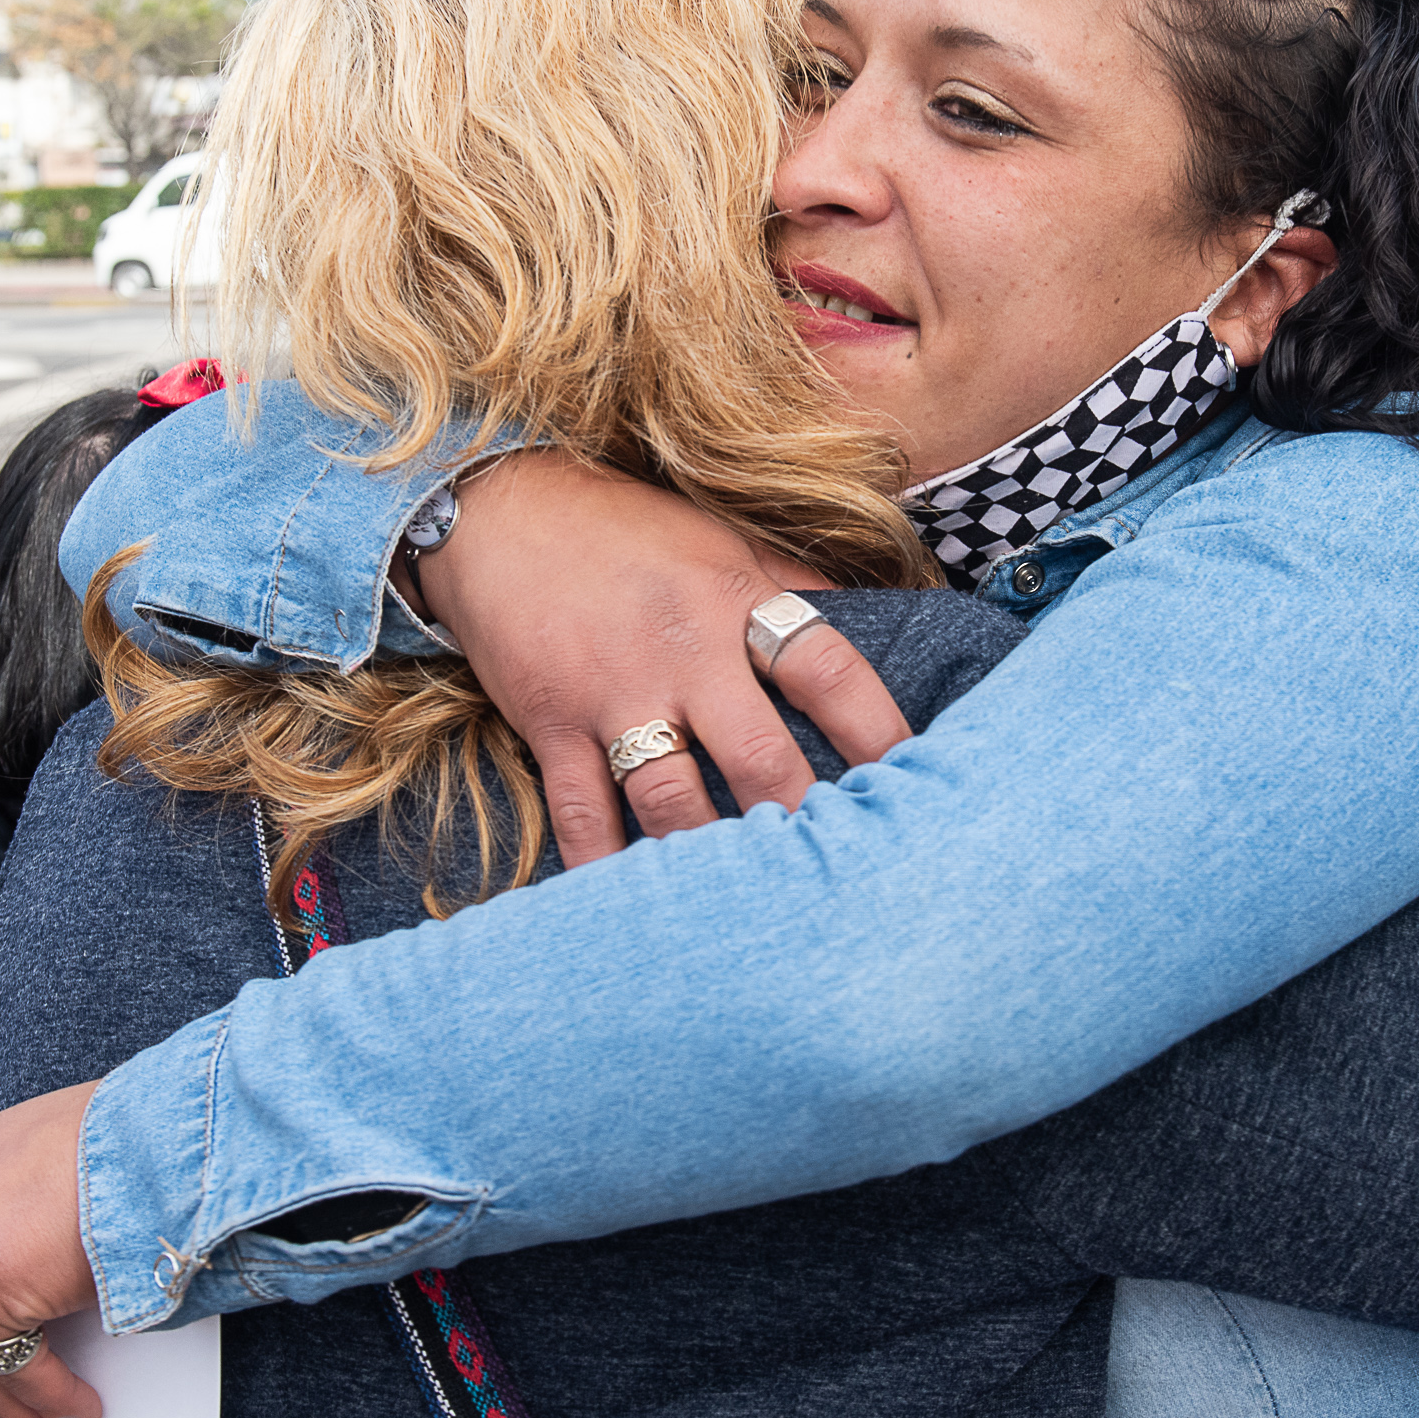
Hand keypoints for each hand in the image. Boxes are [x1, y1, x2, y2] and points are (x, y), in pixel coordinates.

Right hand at [424, 450, 913, 862]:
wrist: (500, 507)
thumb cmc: (630, 529)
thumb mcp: (723, 539)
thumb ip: (799, 583)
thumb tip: (888, 612)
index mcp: (736, 600)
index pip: (828, 670)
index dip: (879, 732)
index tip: (919, 787)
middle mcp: (682, 651)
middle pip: (760, 757)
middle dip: (803, 821)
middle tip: (843, 879)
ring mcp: (612, 691)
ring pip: (672, 799)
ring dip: (713, 857)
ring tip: (755, 909)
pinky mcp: (549, 721)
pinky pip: (581, 813)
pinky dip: (605, 867)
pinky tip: (635, 910)